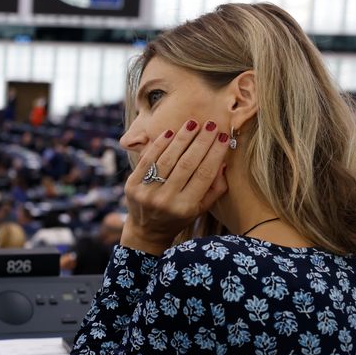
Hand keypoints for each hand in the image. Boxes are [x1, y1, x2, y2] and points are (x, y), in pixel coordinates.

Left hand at [121, 119, 229, 254]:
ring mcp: (147, 192)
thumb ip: (215, 188)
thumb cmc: (178, 217)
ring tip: (193, 124)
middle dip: (201, 142)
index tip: (224, 137)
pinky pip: (148, 160)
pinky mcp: (131, 185)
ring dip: (181, 139)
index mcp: (185, 207)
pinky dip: (159, 144)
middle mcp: (165, 200)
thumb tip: (223, 161)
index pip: (204, 175)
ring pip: (167, 159)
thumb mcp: (200, 209)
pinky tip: (170, 132)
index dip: (215, 154)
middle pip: (186, 164)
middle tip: (211, 125)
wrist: (146, 230)